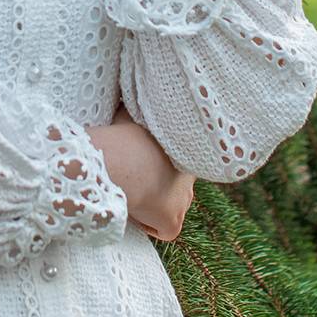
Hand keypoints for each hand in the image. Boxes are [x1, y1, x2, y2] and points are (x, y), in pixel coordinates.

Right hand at [87, 108, 195, 243]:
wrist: (125, 160)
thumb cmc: (126, 133)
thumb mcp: (134, 113)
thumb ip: (139, 108)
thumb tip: (130, 87)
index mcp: (186, 149)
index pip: (179, 160)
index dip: (161, 162)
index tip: (146, 160)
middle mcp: (191, 177)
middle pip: (176, 185)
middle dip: (160, 183)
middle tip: (138, 176)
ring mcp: (184, 201)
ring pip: (170, 207)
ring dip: (155, 202)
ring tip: (134, 191)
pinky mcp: (174, 223)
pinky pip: (162, 229)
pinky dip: (149, 223)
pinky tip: (135, 209)